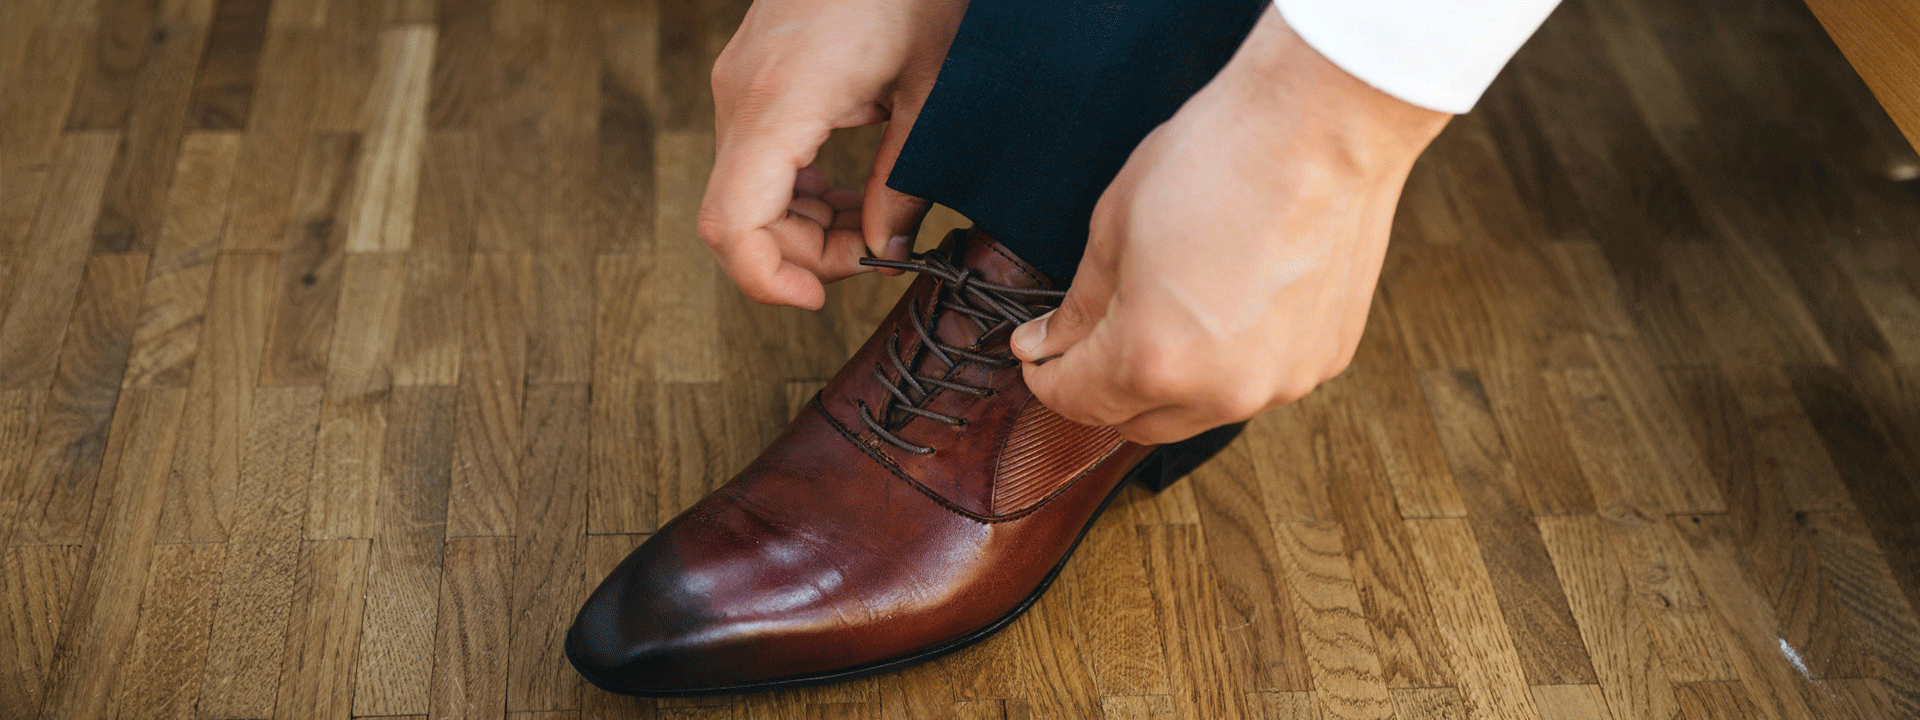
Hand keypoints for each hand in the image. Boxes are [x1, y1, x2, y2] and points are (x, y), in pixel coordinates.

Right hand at [698, 0, 965, 309]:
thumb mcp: (934, 94)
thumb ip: (904, 181)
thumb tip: (884, 250)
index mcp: (780, 102)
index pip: (733, 225)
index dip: (769, 280)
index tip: (820, 297)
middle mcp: (742, 94)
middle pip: (735, 220)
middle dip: (801, 257)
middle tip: (873, 255)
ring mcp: (739, 83)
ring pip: (743, 194)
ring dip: (801, 226)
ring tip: (872, 222)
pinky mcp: (752, 77)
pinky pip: (756, 159)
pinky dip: (796, 191)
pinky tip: (851, 188)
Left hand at [1010, 7, 1450, 443]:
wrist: (1322, 124)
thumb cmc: (1217, 161)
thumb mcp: (1114, 228)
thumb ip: (1079, 305)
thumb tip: (1045, 343)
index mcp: (1151, 359)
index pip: (1078, 402)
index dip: (1048, 381)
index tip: (1039, 358)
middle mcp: (1219, 391)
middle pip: (1137, 423)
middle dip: (1104, 389)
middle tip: (1092, 340)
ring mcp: (1280, 383)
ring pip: (1200, 411)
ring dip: (1170, 381)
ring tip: (1168, 311)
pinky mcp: (1324, 361)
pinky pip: (1257, 383)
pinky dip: (1230, 362)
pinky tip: (1228, 304)